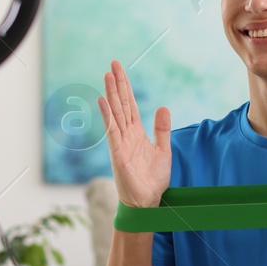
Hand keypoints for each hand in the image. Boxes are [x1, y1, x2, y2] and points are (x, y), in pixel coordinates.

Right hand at [97, 59, 171, 207]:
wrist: (146, 202)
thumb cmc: (152, 180)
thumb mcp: (163, 150)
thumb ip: (162, 129)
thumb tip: (163, 107)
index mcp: (137, 133)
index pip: (131, 105)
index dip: (126, 87)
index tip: (121, 70)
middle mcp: (126, 135)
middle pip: (121, 104)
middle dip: (118, 84)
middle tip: (113, 64)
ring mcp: (120, 142)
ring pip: (116, 113)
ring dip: (112, 94)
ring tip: (108, 75)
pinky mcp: (118, 152)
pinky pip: (112, 130)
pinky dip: (108, 115)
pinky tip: (103, 100)